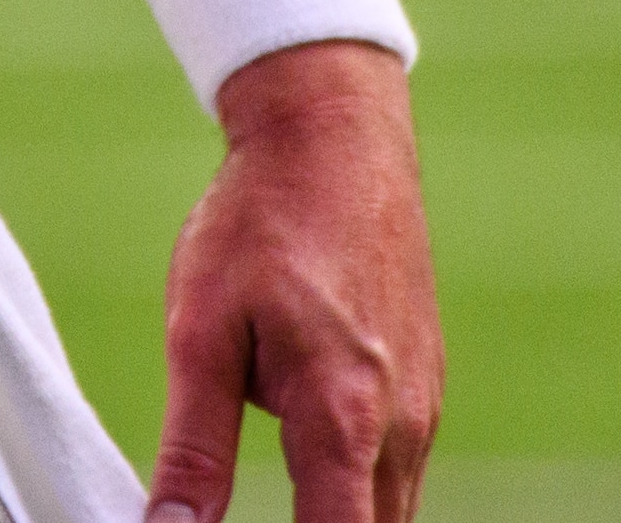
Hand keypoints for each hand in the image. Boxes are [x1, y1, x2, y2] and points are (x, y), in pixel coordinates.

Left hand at [148, 40, 440, 522]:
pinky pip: (398, 467)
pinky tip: (314, 459)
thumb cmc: (259, 224)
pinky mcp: (426, 382)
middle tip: (262, 509)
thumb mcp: (200, 331)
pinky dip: (359, 483)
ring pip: (392, 507)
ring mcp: (425, 402)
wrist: (334, 136)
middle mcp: (403, 422)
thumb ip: (194, 447)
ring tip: (284, 496)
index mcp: (343, 418)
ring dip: (339, 515)